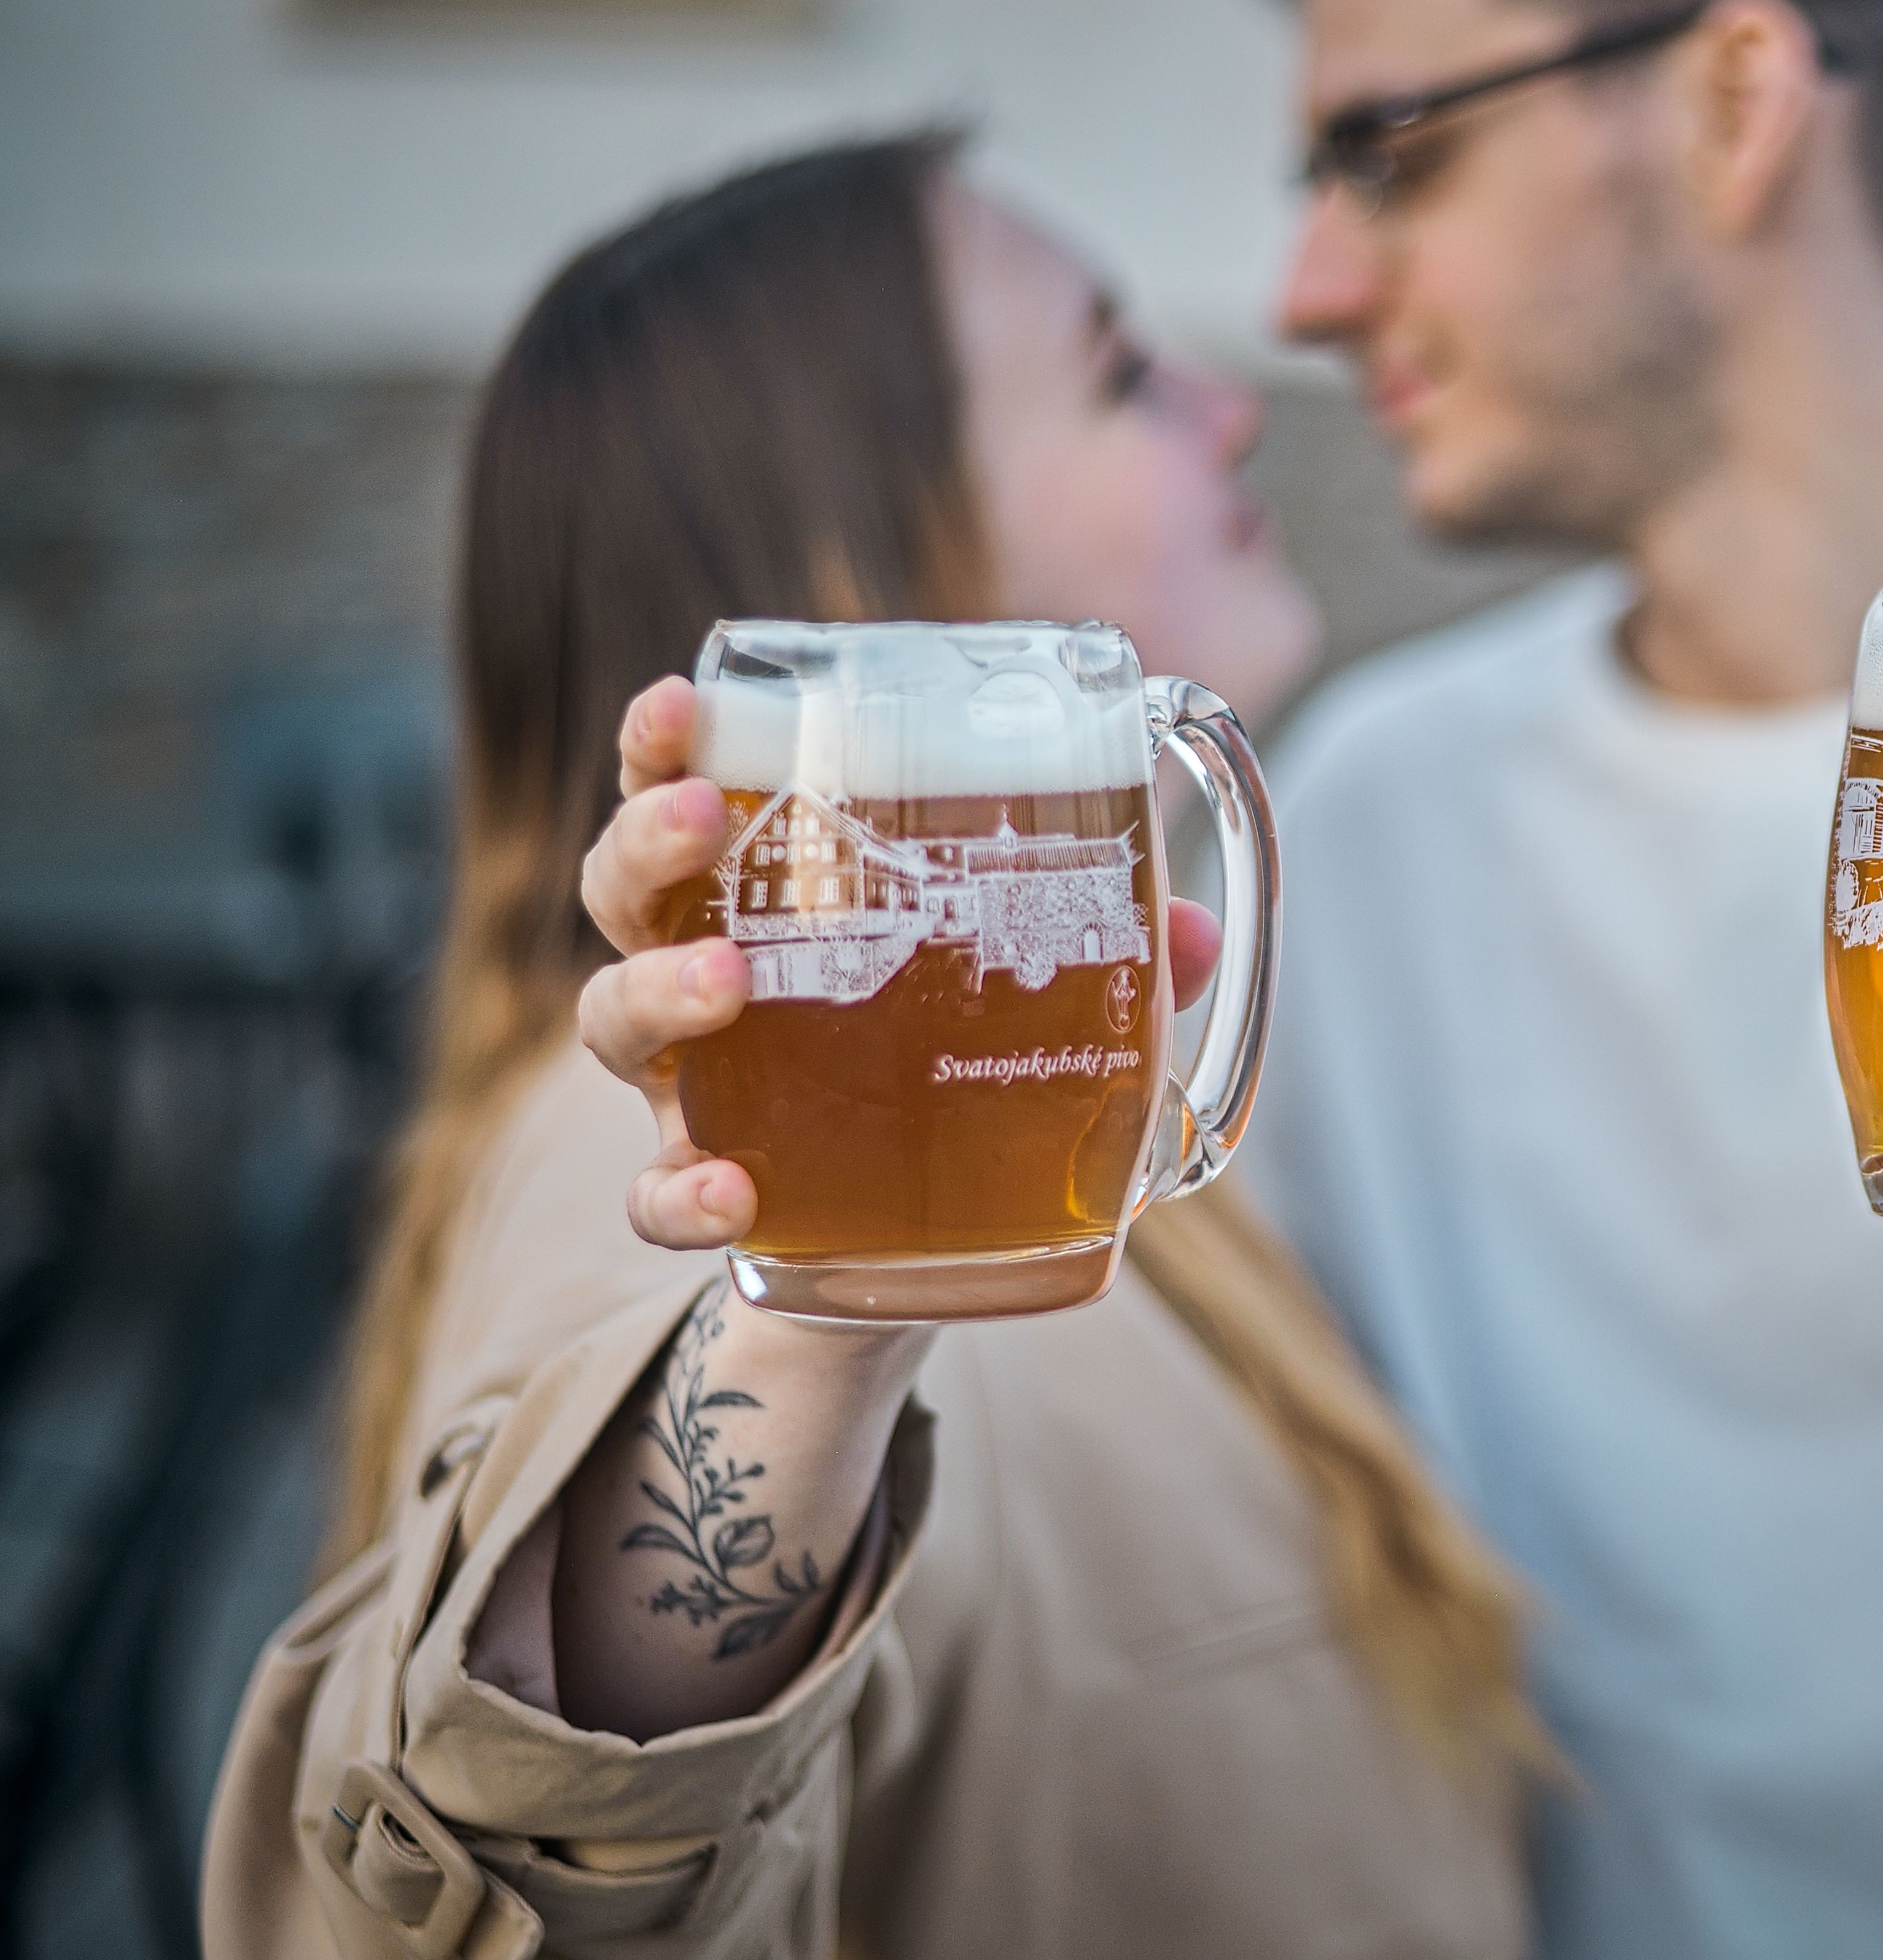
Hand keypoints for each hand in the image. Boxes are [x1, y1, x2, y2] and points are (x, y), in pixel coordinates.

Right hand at [575, 676, 1222, 1250]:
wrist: (917, 1259)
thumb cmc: (951, 1083)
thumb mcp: (1030, 1007)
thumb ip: (1108, 963)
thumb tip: (1191, 932)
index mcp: (773, 906)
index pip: (690, 797)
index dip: (665, 745)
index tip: (683, 700)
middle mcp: (709, 985)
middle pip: (625, 893)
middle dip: (648, 843)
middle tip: (705, 820)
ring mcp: (693, 1091)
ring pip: (614, 1023)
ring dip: (659, 991)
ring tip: (724, 982)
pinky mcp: (711, 1198)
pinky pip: (655, 1197)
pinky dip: (680, 1193)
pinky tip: (731, 1190)